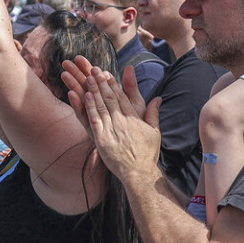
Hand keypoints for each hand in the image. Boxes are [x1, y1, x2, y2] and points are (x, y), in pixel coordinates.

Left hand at [63, 59, 162, 189]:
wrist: (139, 173)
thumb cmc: (147, 154)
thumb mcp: (155, 131)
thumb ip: (153, 113)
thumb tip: (158, 98)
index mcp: (133, 118)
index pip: (122, 97)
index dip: (113, 84)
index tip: (106, 73)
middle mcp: (122, 121)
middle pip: (109, 98)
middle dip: (101, 82)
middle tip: (94, 69)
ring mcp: (111, 130)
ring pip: (100, 106)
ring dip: (93, 90)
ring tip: (87, 77)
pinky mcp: (102, 140)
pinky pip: (94, 120)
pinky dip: (88, 107)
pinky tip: (84, 95)